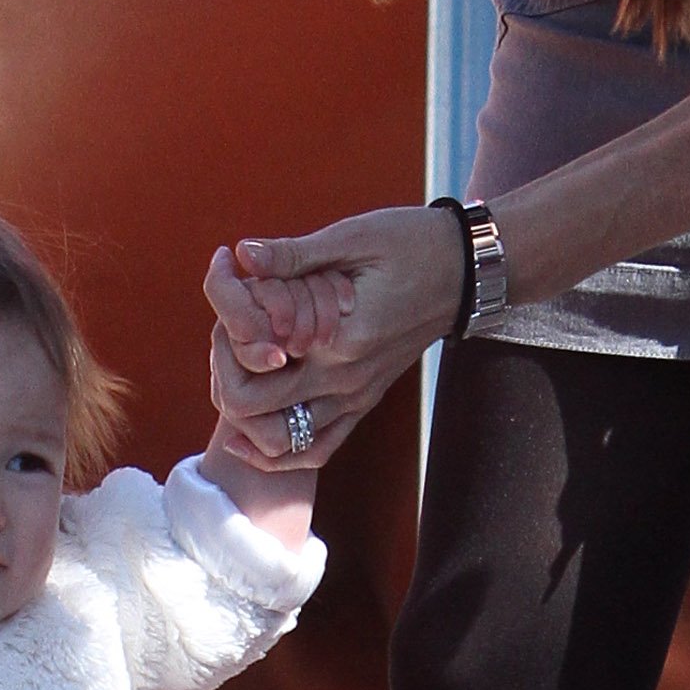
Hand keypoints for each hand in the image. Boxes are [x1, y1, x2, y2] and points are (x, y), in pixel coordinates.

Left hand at [203, 206, 465, 467]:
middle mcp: (345, 380)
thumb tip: (243, 255)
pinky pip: (317, 448)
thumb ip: (294, 255)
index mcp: (338, 338)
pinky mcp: (364, 402)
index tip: (230, 284)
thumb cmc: (411, 244)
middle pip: (253, 411)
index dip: (226, 329)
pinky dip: (280, 451)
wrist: (465, 271)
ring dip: (245, 417)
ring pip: (280, 443)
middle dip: (224, 375)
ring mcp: (357, 398)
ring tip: (232, 375)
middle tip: (224, 334)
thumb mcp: (352, 238)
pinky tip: (252, 432)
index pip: (254, 360)